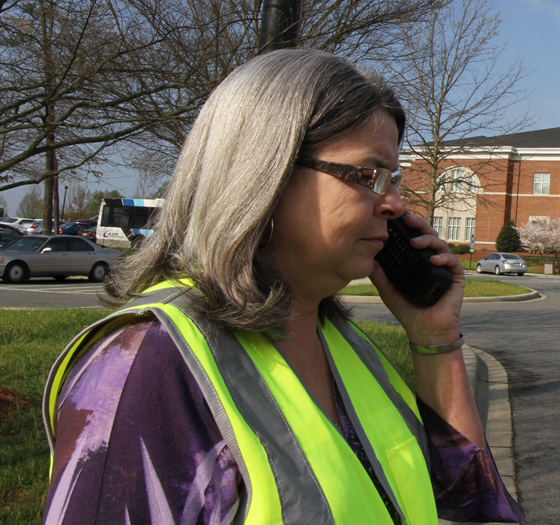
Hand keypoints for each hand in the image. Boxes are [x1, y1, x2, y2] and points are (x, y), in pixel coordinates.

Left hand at [369, 213, 464, 345]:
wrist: (423, 330)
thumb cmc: (406, 310)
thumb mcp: (387, 289)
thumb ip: (378, 273)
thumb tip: (365, 256)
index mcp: (417, 260)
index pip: (413, 238)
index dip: (408, 226)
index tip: (397, 216)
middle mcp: (431, 260)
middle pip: (427, 235)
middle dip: (418, 225)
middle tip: (407, 220)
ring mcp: (444, 267)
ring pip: (440, 244)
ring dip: (428, 239)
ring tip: (416, 242)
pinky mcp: (455, 278)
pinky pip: (452, 262)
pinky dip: (444, 258)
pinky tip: (434, 259)